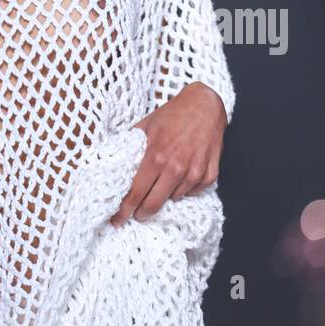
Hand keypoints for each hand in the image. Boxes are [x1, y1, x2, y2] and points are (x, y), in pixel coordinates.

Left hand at [109, 82, 226, 226]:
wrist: (205, 105)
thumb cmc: (172, 114)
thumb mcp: (146, 125)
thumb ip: (130, 145)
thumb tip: (114, 163)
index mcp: (155, 155)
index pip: (135, 192)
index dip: (124, 209)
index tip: (116, 220)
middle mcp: (175, 167)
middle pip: (153, 204)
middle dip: (141, 212)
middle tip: (136, 214)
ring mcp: (194, 173)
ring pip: (173, 199)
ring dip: (165, 196)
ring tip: (161, 183)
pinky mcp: (209, 175)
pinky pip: (192, 193)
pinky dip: (184, 189)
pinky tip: (181, 176)